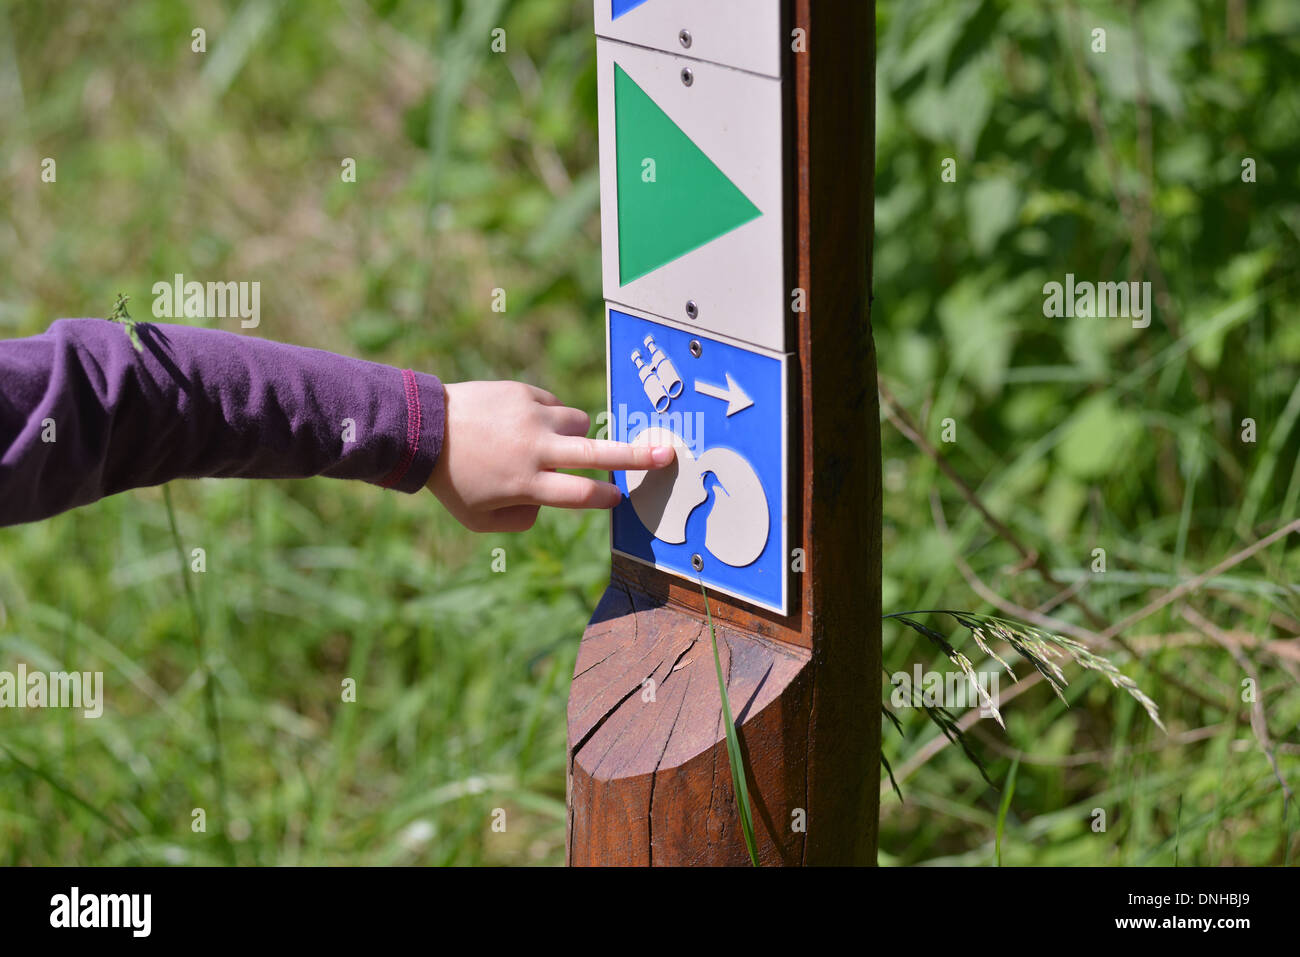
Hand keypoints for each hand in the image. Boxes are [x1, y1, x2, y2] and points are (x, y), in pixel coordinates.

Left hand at [426, 380, 674, 532]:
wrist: (423, 428)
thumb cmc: (452, 480)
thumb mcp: (479, 519)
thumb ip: (521, 520)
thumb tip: (549, 503)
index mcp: (527, 484)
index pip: (580, 494)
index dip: (604, 498)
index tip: (620, 497)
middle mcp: (535, 449)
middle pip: (596, 455)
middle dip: (635, 457)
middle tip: (666, 455)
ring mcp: (531, 417)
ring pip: (579, 423)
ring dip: (574, 436)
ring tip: (545, 442)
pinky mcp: (524, 392)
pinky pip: (554, 405)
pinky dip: (548, 417)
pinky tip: (520, 425)